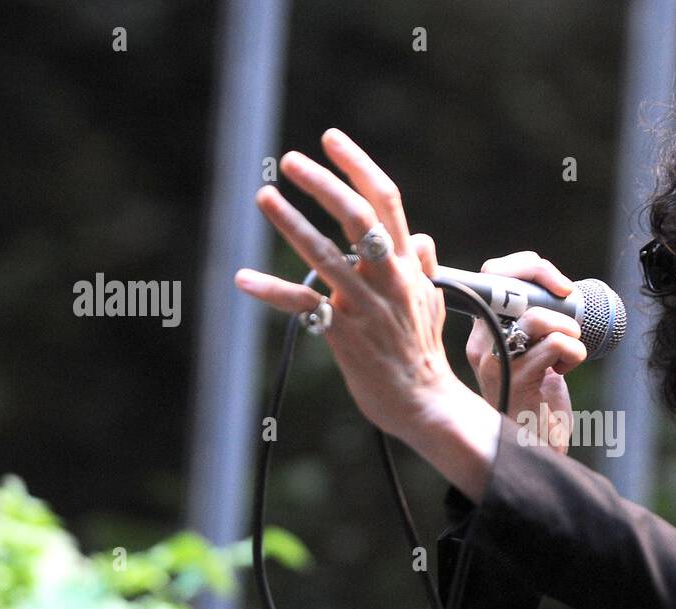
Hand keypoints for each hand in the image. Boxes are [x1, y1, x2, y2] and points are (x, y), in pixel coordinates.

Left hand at [234, 128, 463, 442]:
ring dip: (292, 224)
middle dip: (324, 184)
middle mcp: (390, 279)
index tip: (331, 139)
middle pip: (359, 217)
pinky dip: (272, 292)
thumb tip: (422, 238)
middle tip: (292, 162)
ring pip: (327, 255)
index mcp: (408, 265)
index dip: (358, 166)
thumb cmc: (423, 354)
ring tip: (264, 197)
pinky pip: (304, 306)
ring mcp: (367, 306)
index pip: (387, 201)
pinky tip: (242, 280)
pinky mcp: (346, 334)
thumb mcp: (433, 302)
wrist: (425, 403)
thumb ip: (424, 267)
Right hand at [464, 251, 587, 454]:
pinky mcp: (517, 380)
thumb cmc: (536, 403)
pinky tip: (565, 371)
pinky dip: (575, 353)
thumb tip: (558, 292)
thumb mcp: (530, 356)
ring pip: (536, 317)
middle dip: (549, 283)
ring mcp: (496, 362)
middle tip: (571, 300)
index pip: (493, 274)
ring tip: (571, 348)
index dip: (528, 266)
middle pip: (509, 284)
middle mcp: (481, 344)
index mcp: (483, 332)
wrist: (535, 450)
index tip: (559, 284)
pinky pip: (556, 345)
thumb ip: (533, 328)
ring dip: (568, 327)